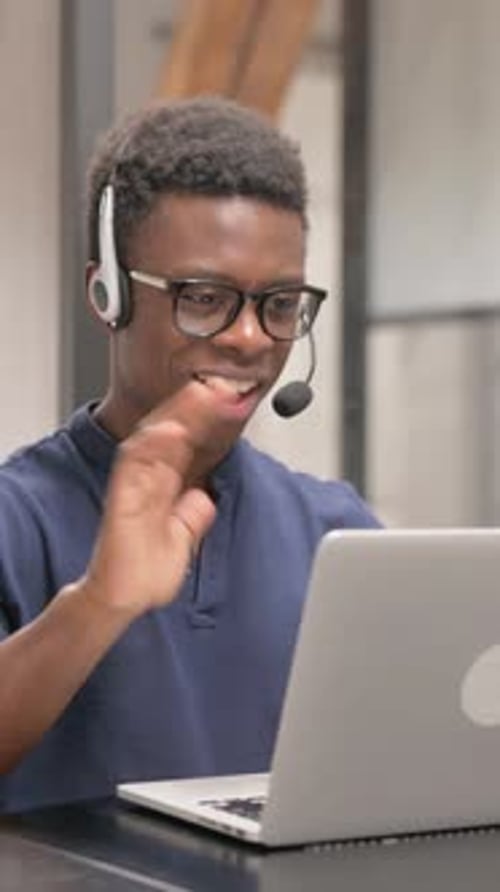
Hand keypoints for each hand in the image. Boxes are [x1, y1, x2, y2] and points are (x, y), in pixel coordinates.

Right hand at [82, 382, 241, 618]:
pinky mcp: (122, 501)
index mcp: (161, 487)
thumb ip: (193, 515)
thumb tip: (204, 498)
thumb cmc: (143, 572)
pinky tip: (172, 429)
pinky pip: (134, 466)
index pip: (185, 444)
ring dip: (177, 416)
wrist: (122, 599)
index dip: (205, 421)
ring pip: (153, 440)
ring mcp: (134, 488)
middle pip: (170, 432)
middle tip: (220, 385)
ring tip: (203, 394)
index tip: (228, 401)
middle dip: (195, 408)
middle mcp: (147, 481)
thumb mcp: (183, 539)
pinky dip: (152, 446)